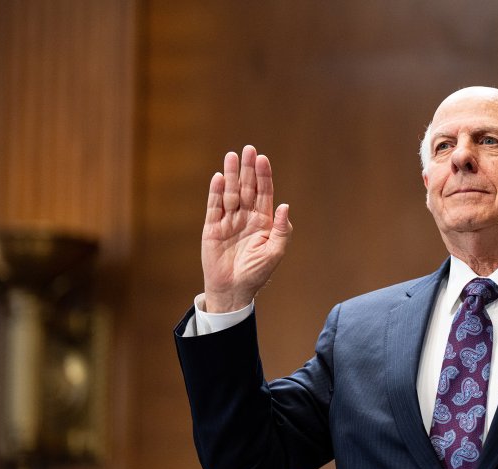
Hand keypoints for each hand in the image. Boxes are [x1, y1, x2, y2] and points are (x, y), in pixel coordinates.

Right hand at [201, 145, 291, 312]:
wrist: (233, 290)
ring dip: (231, 175)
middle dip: (248, 169)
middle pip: (246, 187)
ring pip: (230, 193)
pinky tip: (218, 177)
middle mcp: (246, 217)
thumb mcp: (274, 252)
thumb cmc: (256, 273)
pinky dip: (216, 192)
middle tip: (248, 149)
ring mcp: (228, 221)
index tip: (262, 159)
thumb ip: (282, 230)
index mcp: (263, 221)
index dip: (263, 176)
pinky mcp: (212, 227)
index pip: (264, 193)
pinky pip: (214, 206)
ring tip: (231, 156)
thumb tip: (285, 205)